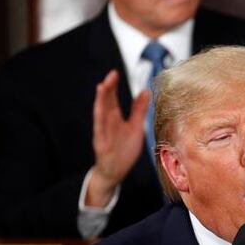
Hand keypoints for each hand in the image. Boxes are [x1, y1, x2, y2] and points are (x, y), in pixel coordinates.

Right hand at [86, 70, 149, 206]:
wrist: (115, 172)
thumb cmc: (123, 150)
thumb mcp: (135, 127)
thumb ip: (139, 110)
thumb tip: (145, 91)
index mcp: (115, 118)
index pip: (112, 99)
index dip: (113, 86)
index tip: (114, 73)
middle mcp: (107, 123)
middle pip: (106, 103)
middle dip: (108, 89)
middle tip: (111, 75)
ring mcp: (103, 134)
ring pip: (101, 115)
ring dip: (101, 101)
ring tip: (102, 88)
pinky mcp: (102, 145)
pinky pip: (100, 132)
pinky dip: (100, 122)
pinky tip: (100, 112)